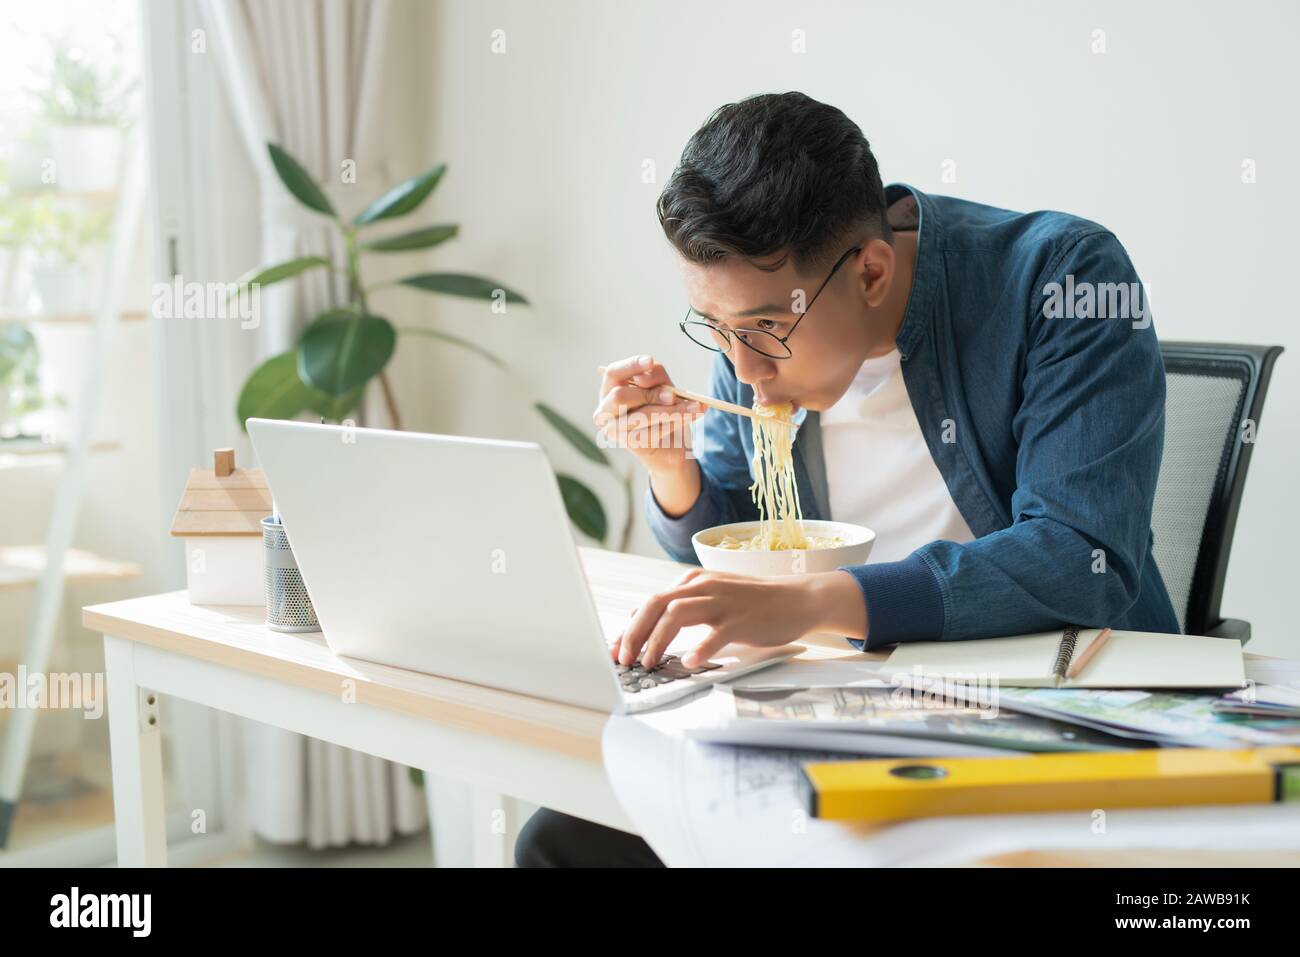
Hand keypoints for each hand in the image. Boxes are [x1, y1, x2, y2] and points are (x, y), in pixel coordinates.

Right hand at [594, 354, 706, 477]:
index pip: (613, 372)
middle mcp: (605, 409)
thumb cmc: (661, 409)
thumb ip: (656, 378)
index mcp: (610, 389)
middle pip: (621, 396)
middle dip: (650, 394)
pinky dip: (673, 424)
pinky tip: (690, 418)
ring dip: (670, 411)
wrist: (669, 444)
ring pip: (640, 416)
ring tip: (694, 407)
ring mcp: (614, 429)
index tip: (650, 361)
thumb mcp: (662, 386)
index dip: (631, 366)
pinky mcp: (628, 443)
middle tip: (672, 396)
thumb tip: (653, 381)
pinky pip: (651, 432)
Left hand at [610, 568, 866, 669]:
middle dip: (634, 633)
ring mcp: (722, 601)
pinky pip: (717, 633)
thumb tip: (649, 629)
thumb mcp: (714, 598)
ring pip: (678, 614)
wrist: (797, 599)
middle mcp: (703, 587)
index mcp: (693, 583)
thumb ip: (685, 608)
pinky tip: (691, 663)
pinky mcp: (742, 619)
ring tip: (649, 663)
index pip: (650, 602)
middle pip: (656, 604)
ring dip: (657, 640)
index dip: (629, 627)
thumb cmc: (753, 604)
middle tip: (623, 659)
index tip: (615, 650)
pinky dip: (701, 648)